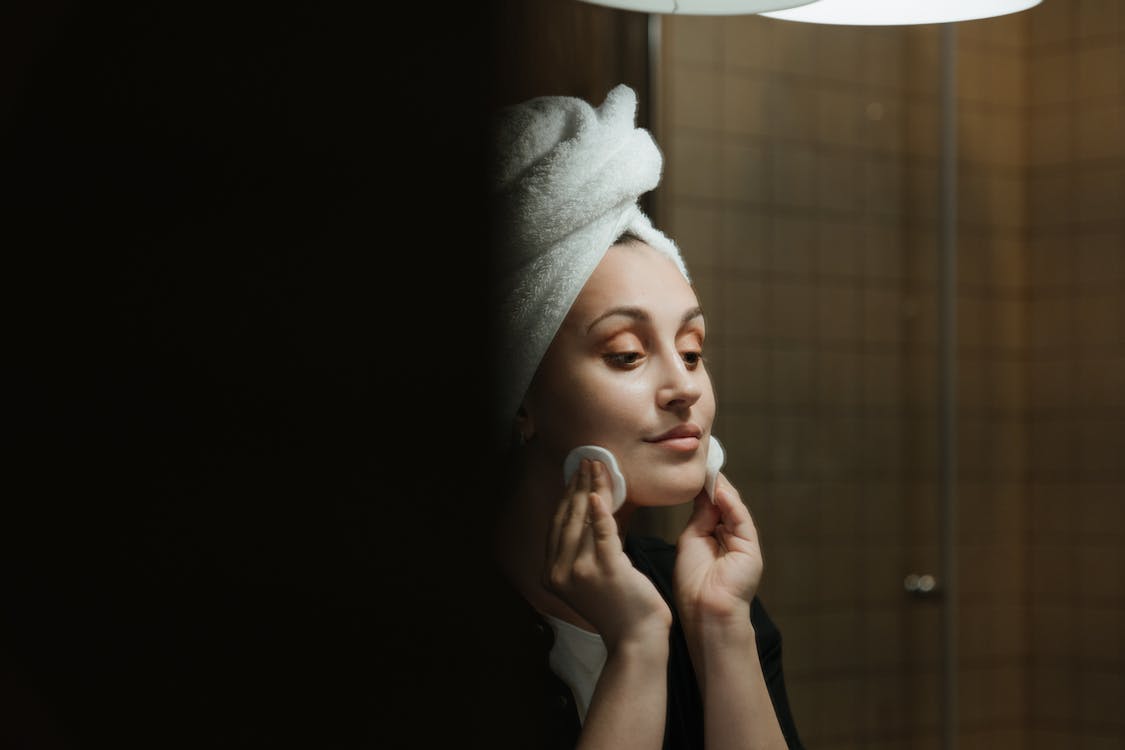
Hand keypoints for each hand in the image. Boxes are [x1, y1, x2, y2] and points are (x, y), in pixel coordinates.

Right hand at [544, 459, 671, 649]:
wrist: (635, 641)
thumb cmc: (619, 609)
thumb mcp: (591, 578)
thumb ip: (584, 550)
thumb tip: (591, 512)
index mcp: (551, 574)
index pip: (557, 525)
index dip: (565, 496)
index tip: (574, 474)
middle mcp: (559, 572)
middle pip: (567, 518)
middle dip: (577, 485)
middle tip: (587, 461)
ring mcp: (581, 571)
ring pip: (583, 519)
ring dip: (591, 488)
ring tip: (598, 467)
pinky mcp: (606, 570)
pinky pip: (602, 532)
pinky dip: (602, 510)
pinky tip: (601, 491)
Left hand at [673, 473, 763, 628]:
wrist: (706, 612)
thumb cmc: (693, 583)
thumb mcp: (691, 541)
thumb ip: (700, 518)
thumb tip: (704, 494)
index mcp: (715, 538)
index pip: (711, 507)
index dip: (703, 489)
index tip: (694, 470)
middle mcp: (730, 538)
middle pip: (724, 505)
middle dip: (713, 484)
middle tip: (702, 462)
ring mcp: (742, 543)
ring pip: (733, 509)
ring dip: (721, 490)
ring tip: (709, 471)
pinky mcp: (751, 548)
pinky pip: (741, 520)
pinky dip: (731, 504)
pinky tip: (720, 491)